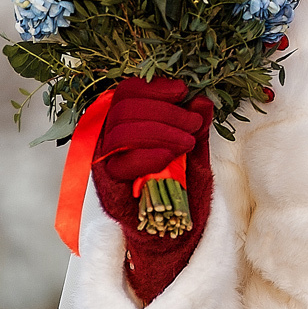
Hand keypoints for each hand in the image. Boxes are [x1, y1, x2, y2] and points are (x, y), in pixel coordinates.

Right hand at [95, 76, 209, 185]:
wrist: (172, 220)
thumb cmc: (179, 178)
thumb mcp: (193, 146)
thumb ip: (196, 124)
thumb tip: (202, 101)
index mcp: (126, 118)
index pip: (127, 92)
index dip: (154, 88)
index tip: (182, 90)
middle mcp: (109, 134)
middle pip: (125, 109)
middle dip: (165, 112)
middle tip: (193, 123)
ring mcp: (105, 158)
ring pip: (122, 133)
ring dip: (161, 133)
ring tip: (188, 142)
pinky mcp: (108, 184)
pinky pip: (120, 165)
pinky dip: (147, 157)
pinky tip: (168, 157)